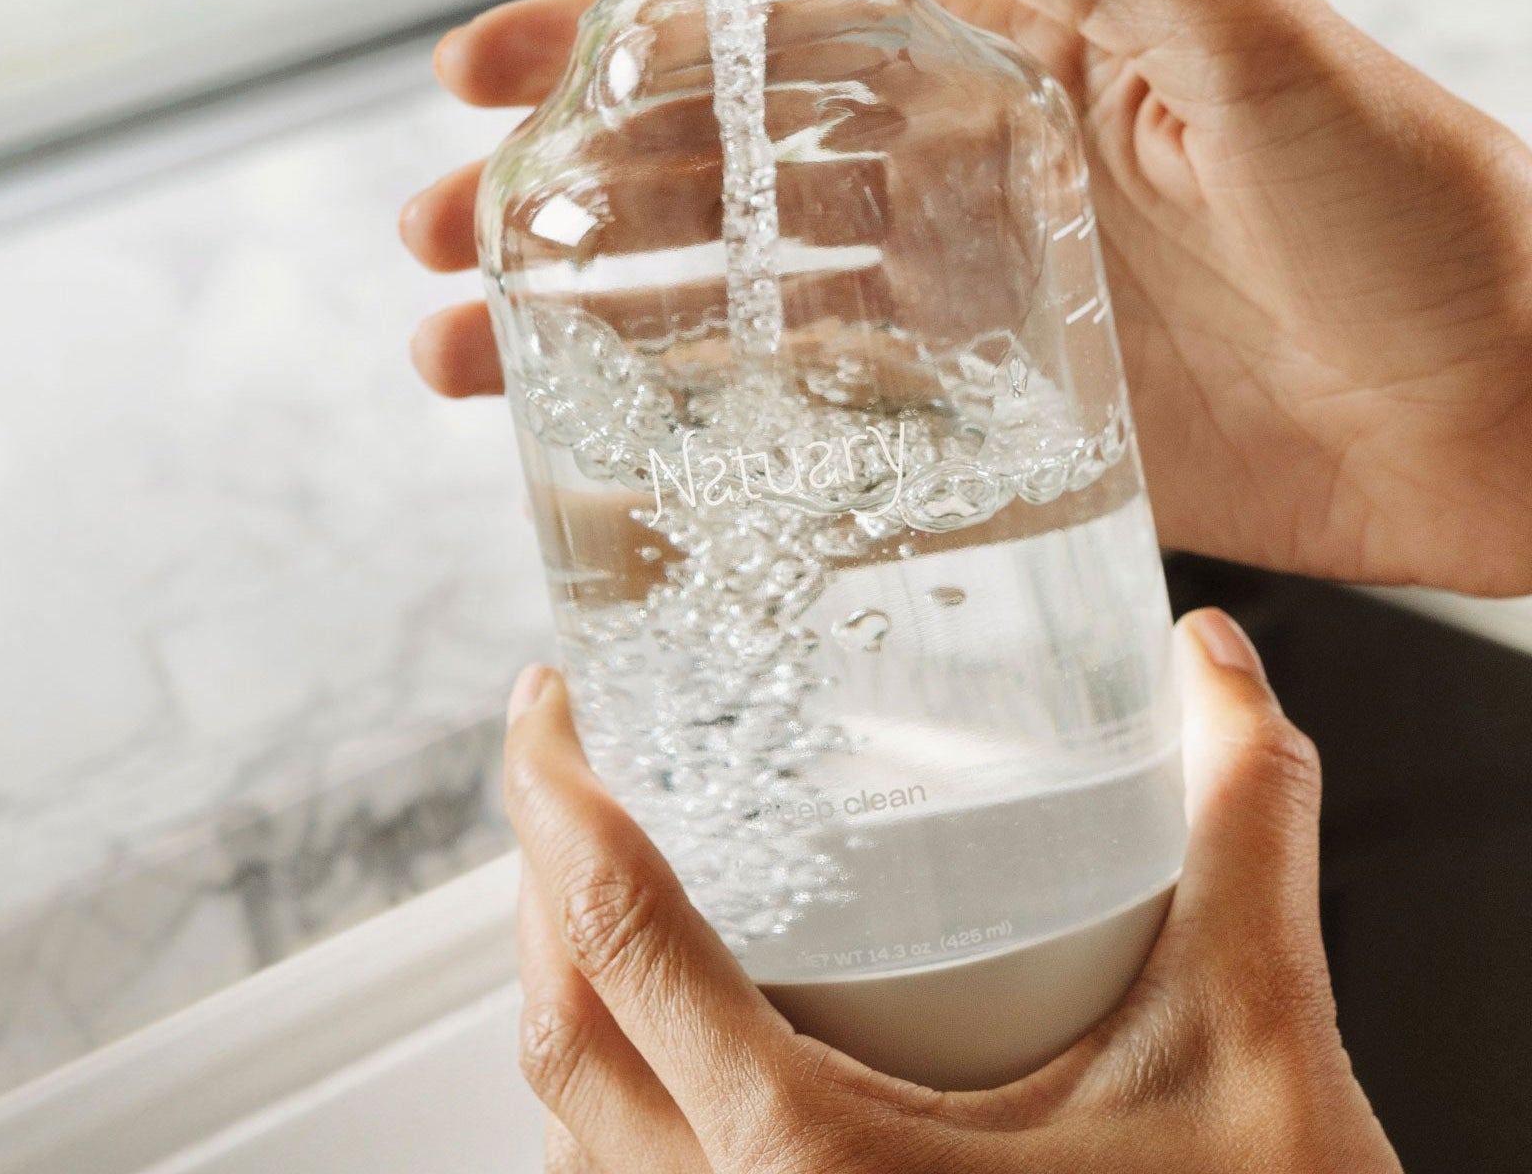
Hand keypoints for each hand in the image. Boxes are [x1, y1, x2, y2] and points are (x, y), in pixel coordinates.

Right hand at [401, 0, 1531, 594]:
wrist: (1503, 403)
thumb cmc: (1409, 202)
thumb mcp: (1233, 34)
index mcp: (995, 71)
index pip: (768, 46)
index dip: (617, 54)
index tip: (488, 76)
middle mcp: (957, 189)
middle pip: (718, 189)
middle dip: (566, 207)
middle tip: (437, 239)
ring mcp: (963, 319)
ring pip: (740, 314)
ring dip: (598, 328)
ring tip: (469, 358)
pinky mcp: (991, 435)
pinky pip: (824, 428)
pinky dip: (716, 433)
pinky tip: (615, 447)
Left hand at [504, 612, 1401, 1173]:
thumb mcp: (1253, 1049)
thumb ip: (1239, 831)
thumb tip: (1212, 666)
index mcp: (817, 1164)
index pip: (616, 938)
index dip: (552, 796)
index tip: (543, 701)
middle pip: (562, 1030)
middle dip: (537, 879)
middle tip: (570, 767)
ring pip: (577, 1132)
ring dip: (567, 992)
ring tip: (599, 880)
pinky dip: (613, 1099)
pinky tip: (681, 1037)